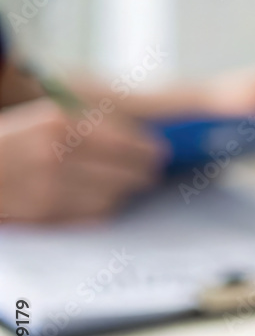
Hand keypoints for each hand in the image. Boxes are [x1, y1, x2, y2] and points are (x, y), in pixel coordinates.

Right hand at [0, 98, 165, 222]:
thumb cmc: (11, 142)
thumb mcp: (45, 120)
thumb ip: (90, 129)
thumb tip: (138, 144)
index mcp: (59, 123)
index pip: (125, 143)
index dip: (148, 151)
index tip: (159, 153)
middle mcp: (57, 154)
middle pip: (127, 173)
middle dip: (143, 173)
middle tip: (150, 172)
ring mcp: (52, 187)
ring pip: (114, 196)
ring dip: (123, 191)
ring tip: (123, 184)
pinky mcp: (47, 213)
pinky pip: (94, 214)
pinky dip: (103, 206)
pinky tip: (101, 198)